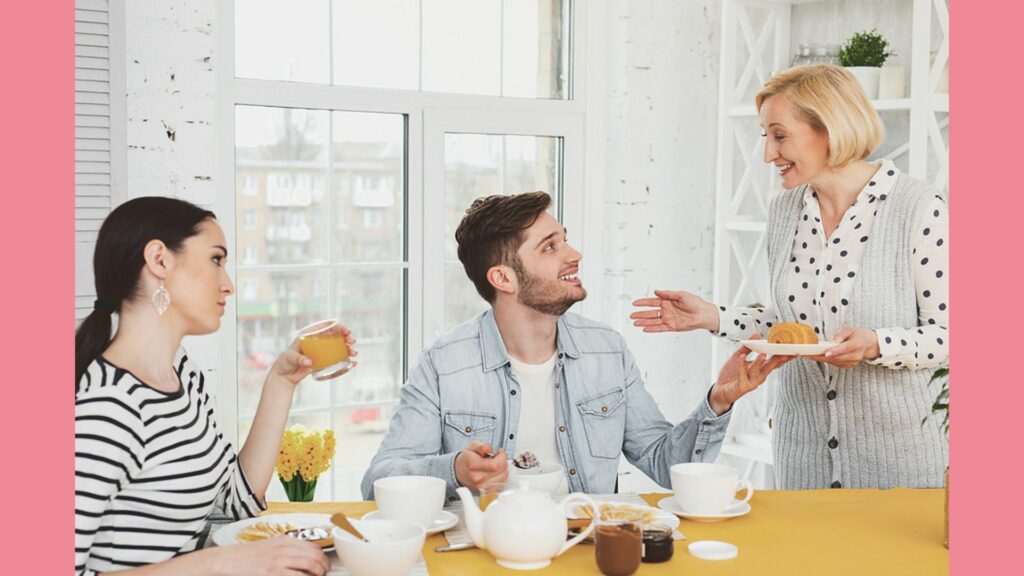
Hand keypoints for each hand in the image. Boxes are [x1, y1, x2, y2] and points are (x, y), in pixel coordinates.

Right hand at [214, 535, 330, 575]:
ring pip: (311, 565)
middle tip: (325, 573)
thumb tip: (301, 557)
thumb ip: (285, 550)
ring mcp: (280, 561)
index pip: (314, 547)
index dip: (323, 557)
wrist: (226, 560)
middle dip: (324, 567)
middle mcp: (285, 548)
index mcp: (285, 541)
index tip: (325, 565)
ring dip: (319, 574)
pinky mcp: (274, 573)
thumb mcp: (269, 547)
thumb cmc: (245, 556)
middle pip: (316, 556)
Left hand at [271, 322, 357, 385]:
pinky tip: (352, 361)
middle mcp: (316, 341)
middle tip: (352, 341)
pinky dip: (345, 359)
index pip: (325, 327)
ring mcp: (320, 351)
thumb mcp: (290, 358)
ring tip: (354, 353)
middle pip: (335, 336)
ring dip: (348, 348)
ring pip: (337, 347)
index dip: (337, 327)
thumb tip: (310, 362)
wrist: (284, 376)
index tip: (345, 332)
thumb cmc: (284, 363)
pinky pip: (335, 358)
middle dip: (346, 337)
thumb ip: (299, 359)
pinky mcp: (322, 361)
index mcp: (309, 335)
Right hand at [455, 441, 507, 492]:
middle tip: (496, 458)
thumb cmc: (467, 459)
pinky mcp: (486, 492)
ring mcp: (482, 486)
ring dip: (502, 469)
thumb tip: (488, 448)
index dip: (501, 456)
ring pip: (504, 476)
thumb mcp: (472, 447)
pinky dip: (501, 477)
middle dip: (502, 461)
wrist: (459, 472)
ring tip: (494, 465)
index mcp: (473, 466)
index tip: (499, 452)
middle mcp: (478, 478)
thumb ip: (481, 446)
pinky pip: (501, 483)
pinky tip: (494, 473)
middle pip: (502, 471)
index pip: (495, 465)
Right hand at [630, 290, 719, 332]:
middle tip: (631, 315)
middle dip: (640, 314)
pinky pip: (660, 328)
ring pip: (653, 321)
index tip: (634, 303)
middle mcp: (666, 310)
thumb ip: (668, 294)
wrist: (704, 314)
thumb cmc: (695, 302)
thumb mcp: (681, 295)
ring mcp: (668, 319)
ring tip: (634, 323)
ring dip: (644, 322)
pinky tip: (644, 328)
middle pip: (650, 313)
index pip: (652, 302)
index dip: (643, 303)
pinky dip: (652, 329)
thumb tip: (656, 292)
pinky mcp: (672, 327)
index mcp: (667, 301)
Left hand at [709, 335, 792, 414]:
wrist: (720, 389)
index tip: (791, 349)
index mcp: (760, 369)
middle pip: (770, 366)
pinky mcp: (743, 386)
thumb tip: (756, 335)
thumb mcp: (738, 357)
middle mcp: (759, 376)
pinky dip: (742, 365)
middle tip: (785, 353)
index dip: (783, 356)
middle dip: (778, 360)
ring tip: (762, 354)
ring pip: (758, 371)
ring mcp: (752, 382)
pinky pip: (743, 375)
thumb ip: (747, 347)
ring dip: (760, 362)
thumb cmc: (731, 375)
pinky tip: (742, 357)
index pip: (774, 362)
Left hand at [805, 327, 878, 367]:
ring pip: (834, 362)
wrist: (869, 344)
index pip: (845, 349)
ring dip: (821, 359)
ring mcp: (853, 362)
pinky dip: (826, 360)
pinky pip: (835, 364)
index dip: (835, 351)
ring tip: (809, 355)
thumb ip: (841, 334)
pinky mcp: (849, 365)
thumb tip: (833, 340)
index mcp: (857, 344)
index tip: (826, 352)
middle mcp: (856, 355)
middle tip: (808, 354)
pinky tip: (818, 356)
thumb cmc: (858, 335)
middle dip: (821, 356)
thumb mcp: (850, 329)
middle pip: (837, 358)